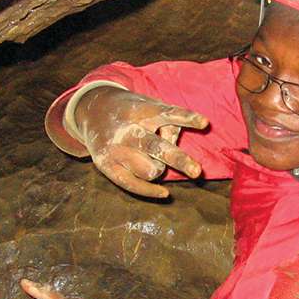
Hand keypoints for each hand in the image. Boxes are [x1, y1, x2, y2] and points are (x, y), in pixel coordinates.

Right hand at [73, 87, 208, 197]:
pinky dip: (150, 191)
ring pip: (149, 171)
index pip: (167, 114)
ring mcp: (116, 149)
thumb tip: (175, 146)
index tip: (205, 122)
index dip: (186, 118)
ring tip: (152, 159)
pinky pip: (132, 185)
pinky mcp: (107, 166)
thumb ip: (168, 123)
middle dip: (178, 160)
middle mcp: (126, 130)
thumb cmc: (132, 111)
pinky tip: (165, 193)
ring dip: (159, 169)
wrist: (92, 112)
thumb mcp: (149, 106)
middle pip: (156, 147)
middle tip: (197, 172)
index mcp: (140, 111)